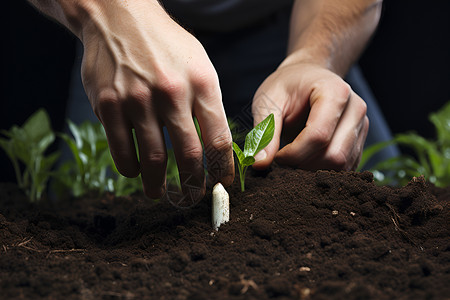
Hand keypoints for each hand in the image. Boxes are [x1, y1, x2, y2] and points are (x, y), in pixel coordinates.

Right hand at [79, 1, 233, 199]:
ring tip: (160, 193)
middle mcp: (172, 93)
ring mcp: (137, 99)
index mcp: (202, 83)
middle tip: (192, 197)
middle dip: (193, 185)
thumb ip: (209, 104)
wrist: (118, 17)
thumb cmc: (165, 46)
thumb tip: (216, 147)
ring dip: (158, 184)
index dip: (223, 169)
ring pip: (154, 159)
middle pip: (189, 155)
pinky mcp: (108, 104)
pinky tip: (135, 172)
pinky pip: (121, 151)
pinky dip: (130, 169)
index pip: (219, 139)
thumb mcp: (199, 65)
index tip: (222, 183)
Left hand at [251, 61, 368, 170]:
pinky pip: (345, 168)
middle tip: (282, 159)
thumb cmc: (286, 86)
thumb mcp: (268, 102)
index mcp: (335, 92)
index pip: (318, 135)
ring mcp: (361, 126)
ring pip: (341, 165)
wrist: (306, 77)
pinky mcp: (359, 141)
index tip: (275, 155)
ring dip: (313, 170)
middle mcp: (355, 109)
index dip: (293, 154)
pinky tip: (305, 160)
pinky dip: (323, 171)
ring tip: (293, 158)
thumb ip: (265, 132)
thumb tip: (259, 164)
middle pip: (334, 155)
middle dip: (304, 165)